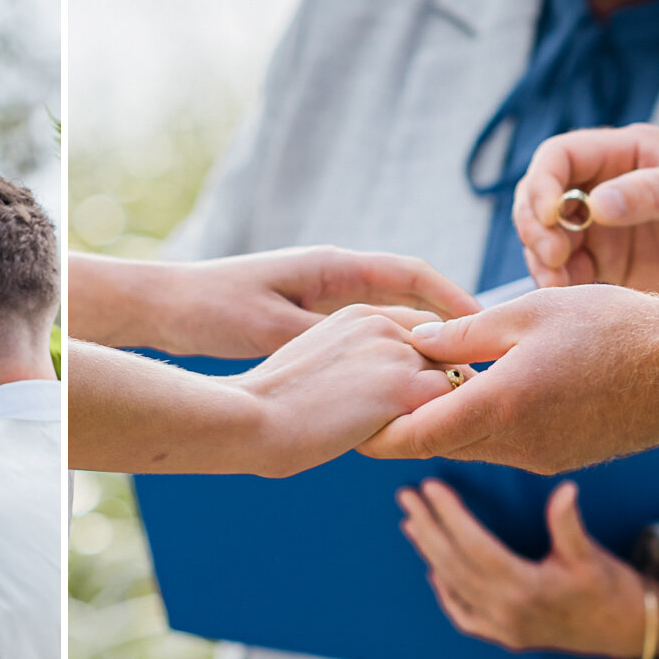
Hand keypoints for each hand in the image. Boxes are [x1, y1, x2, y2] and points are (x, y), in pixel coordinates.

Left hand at [70, 247, 479, 356]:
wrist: (170, 308)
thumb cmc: (216, 309)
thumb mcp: (278, 326)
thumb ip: (336, 337)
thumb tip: (394, 356)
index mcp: (334, 267)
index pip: (414, 274)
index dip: (455, 299)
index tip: (488, 325)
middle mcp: (334, 276)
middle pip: (410, 299)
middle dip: (449, 329)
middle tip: (485, 363)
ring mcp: (323, 298)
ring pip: (390, 321)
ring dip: (421, 348)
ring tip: (453, 382)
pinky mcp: (309, 319)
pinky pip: (366, 337)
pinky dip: (387, 357)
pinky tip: (399, 392)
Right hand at [228, 304, 474, 477]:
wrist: (249, 417)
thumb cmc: (266, 404)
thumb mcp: (312, 364)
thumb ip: (350, 364)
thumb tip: (366, 395)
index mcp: (360, 314)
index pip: (424, 331)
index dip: (425, 365)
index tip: (412, 396)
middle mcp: (383, 324)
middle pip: (445, 355)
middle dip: (439, 389)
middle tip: (423, 424)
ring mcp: (396, 353)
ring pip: (452, 382)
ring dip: (438, 412)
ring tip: (412, 438)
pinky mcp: (403, 388)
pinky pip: (448, 410)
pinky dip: (436, 431)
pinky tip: (406, 448)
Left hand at [361, 286, 658, 473]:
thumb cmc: (615, 326)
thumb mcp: (531, 313)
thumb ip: (464, 335)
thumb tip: (414, 343)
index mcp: (499, 407)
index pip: (415, 436)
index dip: (376, 433)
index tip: (350, 422)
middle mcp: (515, 445)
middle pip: (437, 445)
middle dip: (406, 424)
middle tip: (379, 397)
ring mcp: (540, 458)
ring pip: (471, 446)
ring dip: (448, 421)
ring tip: (432, 383)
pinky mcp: (562, 460)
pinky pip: (505, 448)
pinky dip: (485, 425)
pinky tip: (488, 390)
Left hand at [398, 480, 658, 658]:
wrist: (629, 631)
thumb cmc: (612, 589)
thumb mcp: (591, 554)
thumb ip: (569, 524)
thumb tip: (565, 489)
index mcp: (525, 588)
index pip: (474, 545)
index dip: (449, 514)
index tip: (430, 487)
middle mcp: (506, 611)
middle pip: (454, 564)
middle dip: (427, 528)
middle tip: (406, 498)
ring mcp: (501, 628)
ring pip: (453, 585)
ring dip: (429, 553)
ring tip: (410, 523)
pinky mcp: (504, 637)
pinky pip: (463, 614)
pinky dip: (446, 591)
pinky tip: (433, 570)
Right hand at [514, 123, 658, 293]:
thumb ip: (648, 193)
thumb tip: (593, 204)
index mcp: (623, 155)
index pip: (558, 158)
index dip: (542, 184)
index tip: (550, 216)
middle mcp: (602, 189)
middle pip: (539, 200)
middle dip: (535, 227)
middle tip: (553, 257)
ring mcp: (600, 231)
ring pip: (544, 239)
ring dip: (541, 260)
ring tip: (560, 283)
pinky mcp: (605, 267)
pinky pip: (564, 273)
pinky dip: (557, 284)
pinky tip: (569, 295)